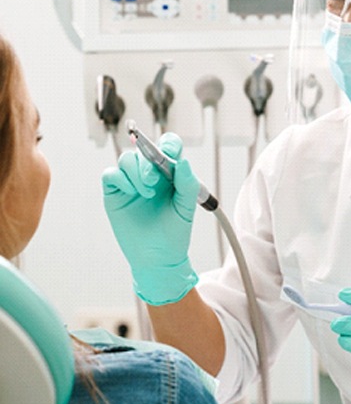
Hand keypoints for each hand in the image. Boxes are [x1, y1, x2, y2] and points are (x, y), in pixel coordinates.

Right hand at [102, 132, 199, 304]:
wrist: (158, 258)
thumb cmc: (174, 233)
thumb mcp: (186, 208)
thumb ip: (187, 184)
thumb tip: (183, 162)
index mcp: (170, 173)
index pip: (168, 146)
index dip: (168, 144)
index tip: (168, 154)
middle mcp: (150, 174)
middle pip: (144, 150)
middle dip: (147, 162)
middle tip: (152, 181)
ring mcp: (131, 183)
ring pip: (127, 159)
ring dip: (135, 172)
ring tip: (146, 192)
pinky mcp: (115, 193)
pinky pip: (111, 174)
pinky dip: (120, 178)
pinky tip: (131, 192)